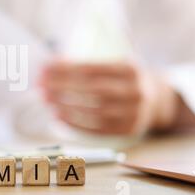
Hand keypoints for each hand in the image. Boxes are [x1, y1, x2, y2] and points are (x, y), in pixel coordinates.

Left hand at [39, 60, 178, 135]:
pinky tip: (58, 115)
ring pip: (94, 111)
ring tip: (46, 100)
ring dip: (65, 106)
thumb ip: (82, 65)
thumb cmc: (119, 78)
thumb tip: (48, 68)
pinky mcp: (127, 130)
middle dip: (63, 87)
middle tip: (41, 86)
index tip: (44, 69)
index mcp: (129, 69)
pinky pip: (97, 128)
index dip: (65, 69)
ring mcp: (133, 113)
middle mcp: (135, 91)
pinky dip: (75, 123)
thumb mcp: (110, 64)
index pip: (92, 69)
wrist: (153, 99)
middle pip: (92, 90)